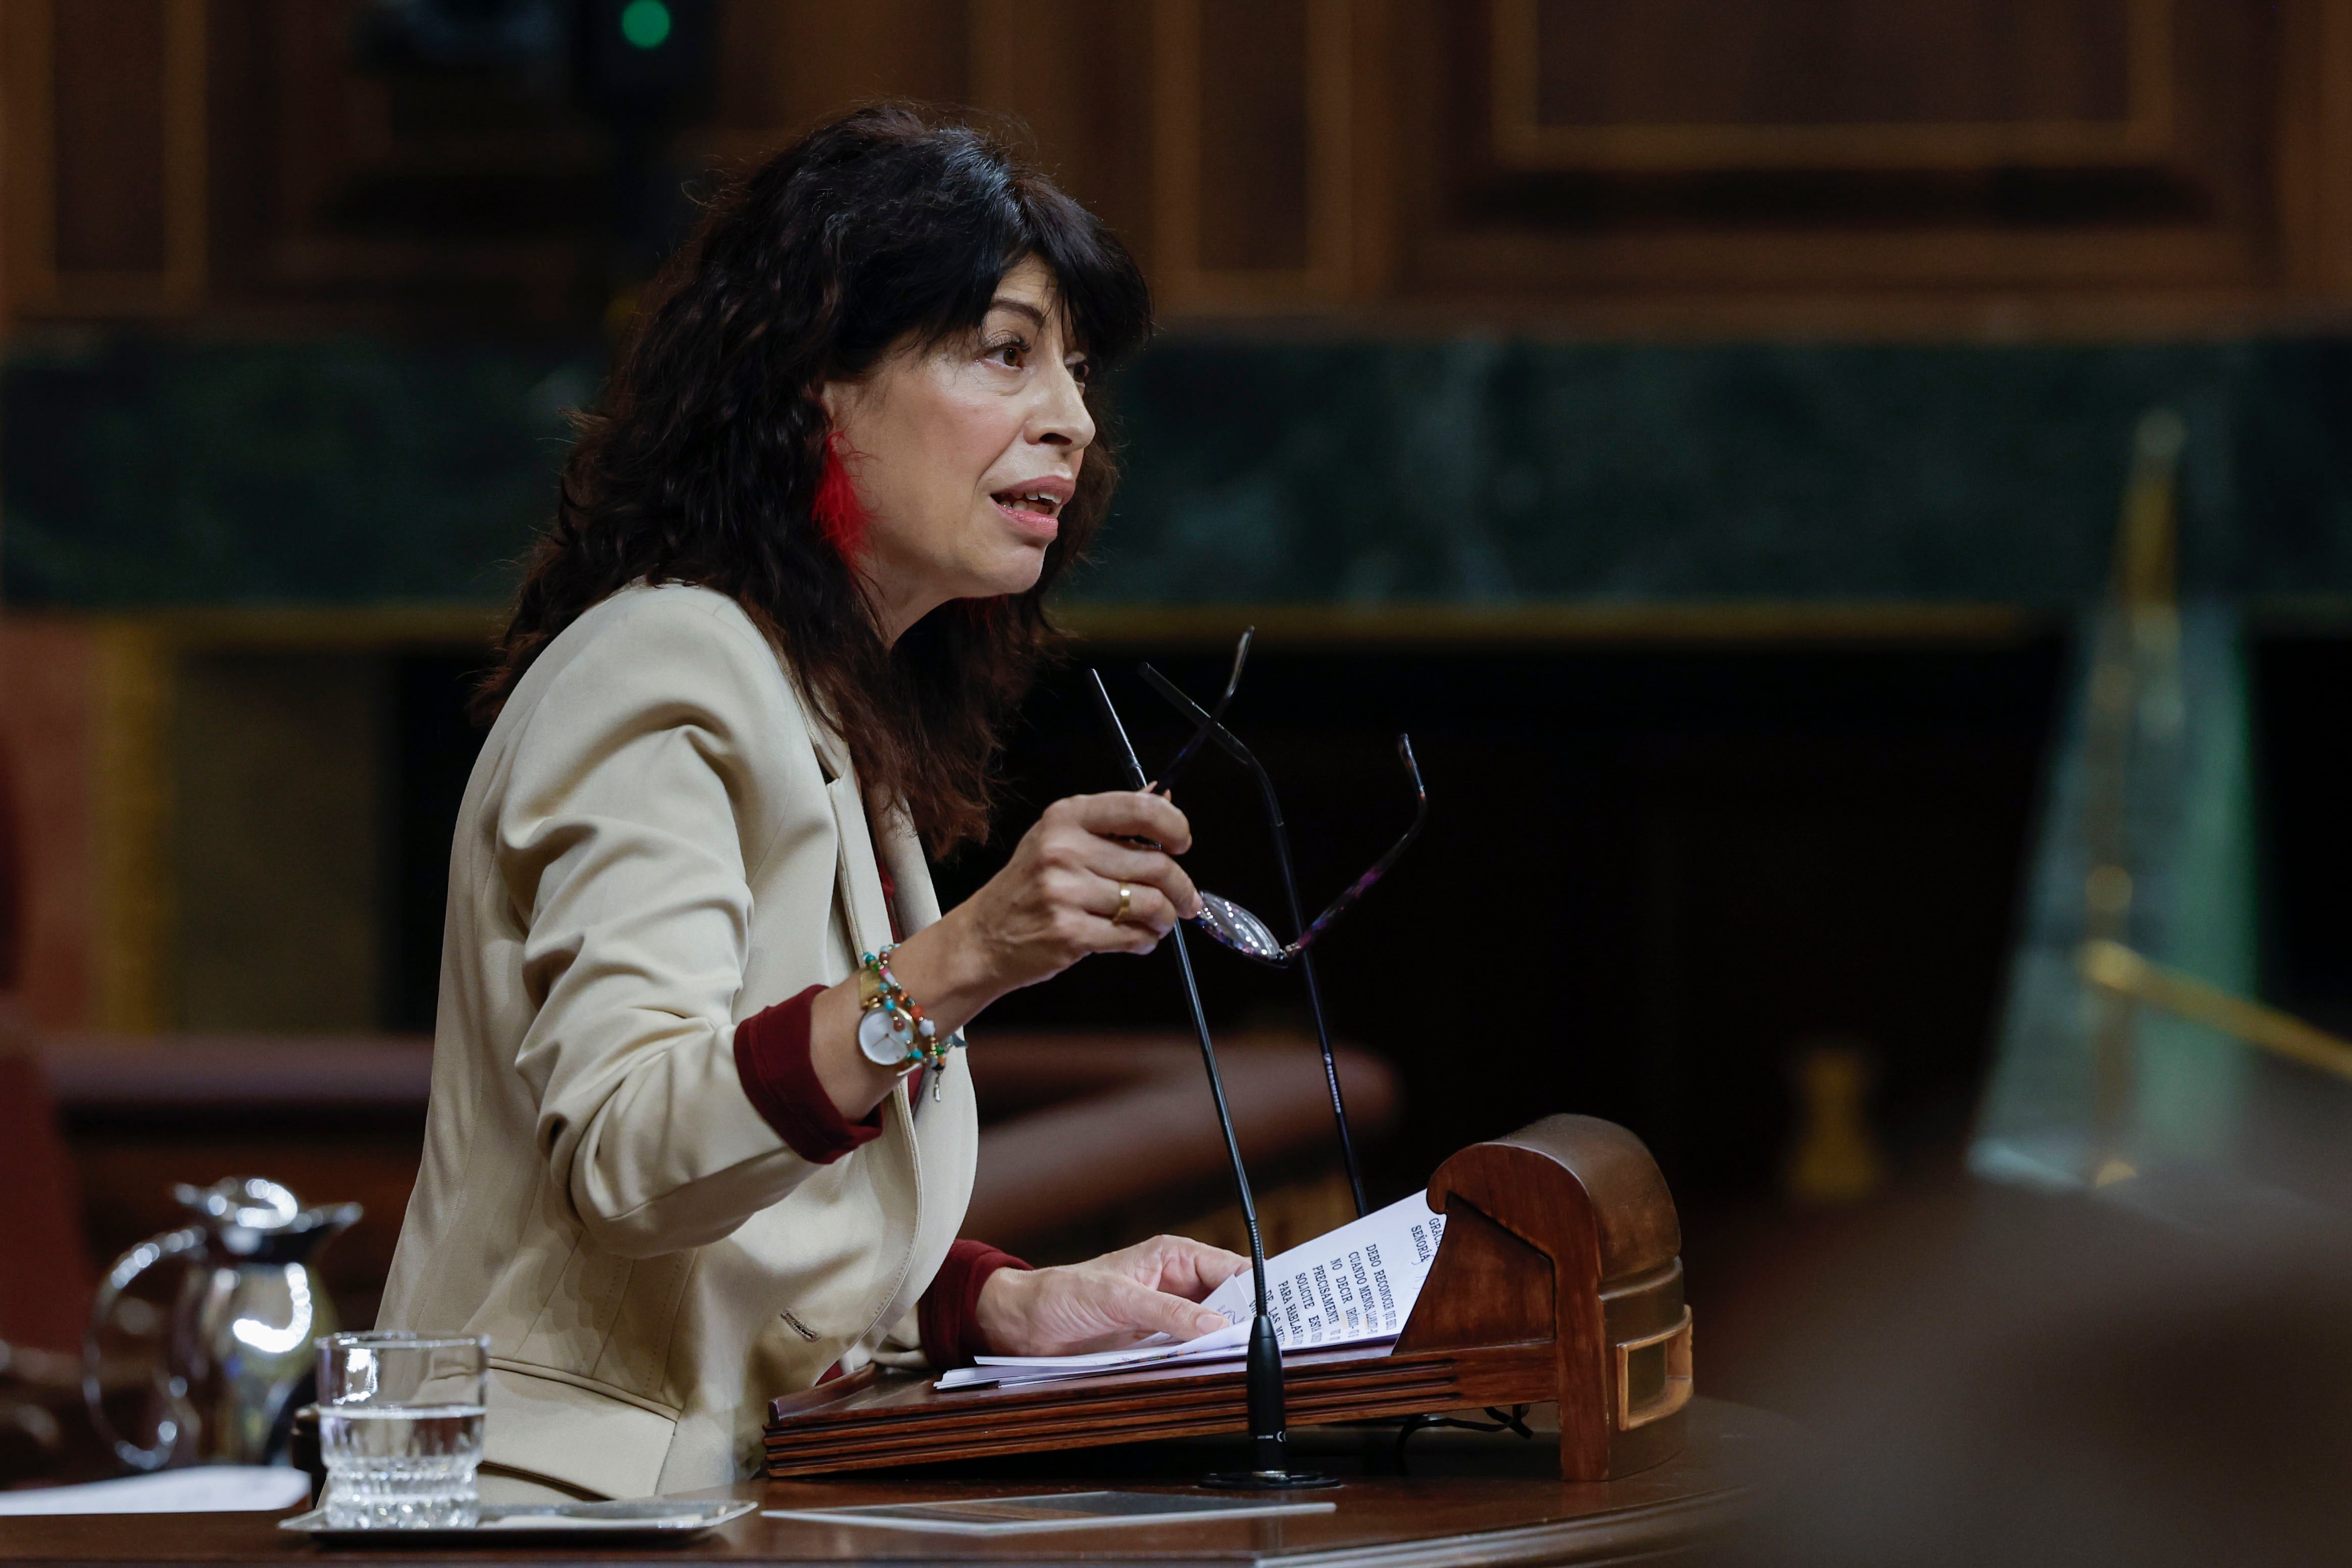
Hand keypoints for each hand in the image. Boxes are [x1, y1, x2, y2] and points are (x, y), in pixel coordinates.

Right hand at [951, 791, 1202, 993]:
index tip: (1182, 845)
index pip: (1140, 809)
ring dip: (1165, 918)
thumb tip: (1162, 796)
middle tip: (1186, 900)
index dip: (1174, 827)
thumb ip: (1112, 821)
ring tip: (1160, 922)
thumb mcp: (1059, 838)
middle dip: (1180, 887)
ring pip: (1149, 904)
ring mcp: (1065, 892)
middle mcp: (1064, 849)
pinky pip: (1131, 936)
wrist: (983, 936)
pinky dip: (1145, 941)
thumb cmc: (1028, 886)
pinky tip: (1138, 939)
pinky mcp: (1069, 933)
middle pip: (1154, 864)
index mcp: (1066, 817)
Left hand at [973, 1235, 1248, 1357]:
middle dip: (1246, 1319)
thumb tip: (1215, 1325)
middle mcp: (1175, 1283)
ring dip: (1225, 1343)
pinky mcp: (1154, 1342)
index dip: (1256, 1289)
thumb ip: (1167, 1312)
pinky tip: (1216, 1370)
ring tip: (1249, 1360)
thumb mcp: (1116, 1299)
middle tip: (1271, 1342)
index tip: (1279, 1312)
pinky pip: (1189, 1349)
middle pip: (1227, 1301)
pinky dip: (1202, 1358)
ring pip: (1211, 1328)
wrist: (1024, 1325)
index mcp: (1172, 1257)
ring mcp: (1166, 1315)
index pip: (1229, 1269)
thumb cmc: (1062, 1295)